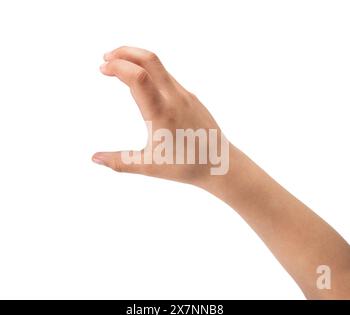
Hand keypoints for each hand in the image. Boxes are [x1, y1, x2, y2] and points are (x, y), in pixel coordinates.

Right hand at [92, 46, 229, 186]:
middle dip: (125, 51)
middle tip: (106, 58)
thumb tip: (94, 158)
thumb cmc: (187, 166)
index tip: (102, 69)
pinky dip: (150, 71)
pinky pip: (168, 76)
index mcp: (162, 113)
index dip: (117, 66)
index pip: (138, 77)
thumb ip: (119, 162)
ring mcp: (185, 95)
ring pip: (160, 66)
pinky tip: (143, 83)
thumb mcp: (149, 166)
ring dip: (137, 60)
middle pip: (150, 59)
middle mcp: (175, 98)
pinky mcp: (191, 97)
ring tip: (120, 67)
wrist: (221, 163)